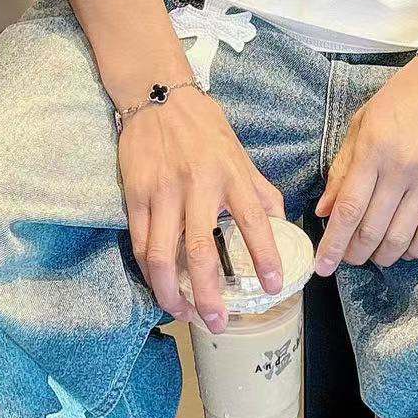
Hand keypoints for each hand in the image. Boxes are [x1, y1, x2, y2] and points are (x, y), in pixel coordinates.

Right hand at [119, 88, 284, 331]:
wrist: (158, 94)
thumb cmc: (204, 126)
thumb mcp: (240, 154)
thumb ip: (261, 191)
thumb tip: (283, 224)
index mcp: (231, 175)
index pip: (254, 222)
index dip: (265, 257)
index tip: (273, 286)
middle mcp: (196, 187)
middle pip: (200, 251)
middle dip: (208, 295)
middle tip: (218, 322)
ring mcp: (162, 193)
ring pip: (161, 256)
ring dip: (171, 293)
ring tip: (184, 314)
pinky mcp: (135, 195)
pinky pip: (140, 243)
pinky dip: (149, 272)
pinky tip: (161, 287)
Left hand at [315, 56, 417, 274]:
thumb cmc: (403, 98)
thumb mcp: (363, 123)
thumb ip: (342, 167)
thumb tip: (324, 209)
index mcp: (372, 151)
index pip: (347, 209)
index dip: (332, 244)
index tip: (322, 266)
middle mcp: (399, 169)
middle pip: (371, 229)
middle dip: (355, 253)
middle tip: (347, 260)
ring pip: (400, 236)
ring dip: (383, 255)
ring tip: (374, 257)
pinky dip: (414, 248)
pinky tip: (404, 251)